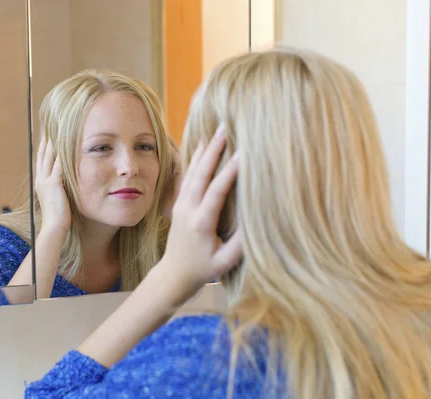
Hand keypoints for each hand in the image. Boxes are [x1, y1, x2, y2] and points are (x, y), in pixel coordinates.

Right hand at [35, 137, 71, 232]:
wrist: (54, 227)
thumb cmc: (58, 216)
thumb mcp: (57, 198)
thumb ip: (59, 187)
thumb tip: (64, 182)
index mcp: (40, 182)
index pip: (42, 160)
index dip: (44, 147)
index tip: (47, 136)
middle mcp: (41, 179)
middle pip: (42, 155)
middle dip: (46, 141)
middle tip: (49, 127)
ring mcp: (46, 181)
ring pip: (48, 157)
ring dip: (52, 143)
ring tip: (56, 130)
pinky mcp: (54, 184)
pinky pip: (57, 166)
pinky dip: (60, 155)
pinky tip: (64, 146)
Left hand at [160, 126, 241, 292]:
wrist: (174, 274)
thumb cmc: (203, 270)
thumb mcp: (225, 263)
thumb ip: (241, 244)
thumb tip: (257, 219)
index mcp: (201, 223)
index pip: (217, 192)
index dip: (230, 172)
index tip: (243, 153)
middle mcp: (188, 209)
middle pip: (201, 174)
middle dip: (213, 150)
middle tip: (225, 128)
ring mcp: (180, 205)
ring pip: (192, 172)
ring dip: (204, 150)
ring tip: (216, 130)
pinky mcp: (178, 203)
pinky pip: (187, 176)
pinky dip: (194, 159)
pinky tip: (201, 145)